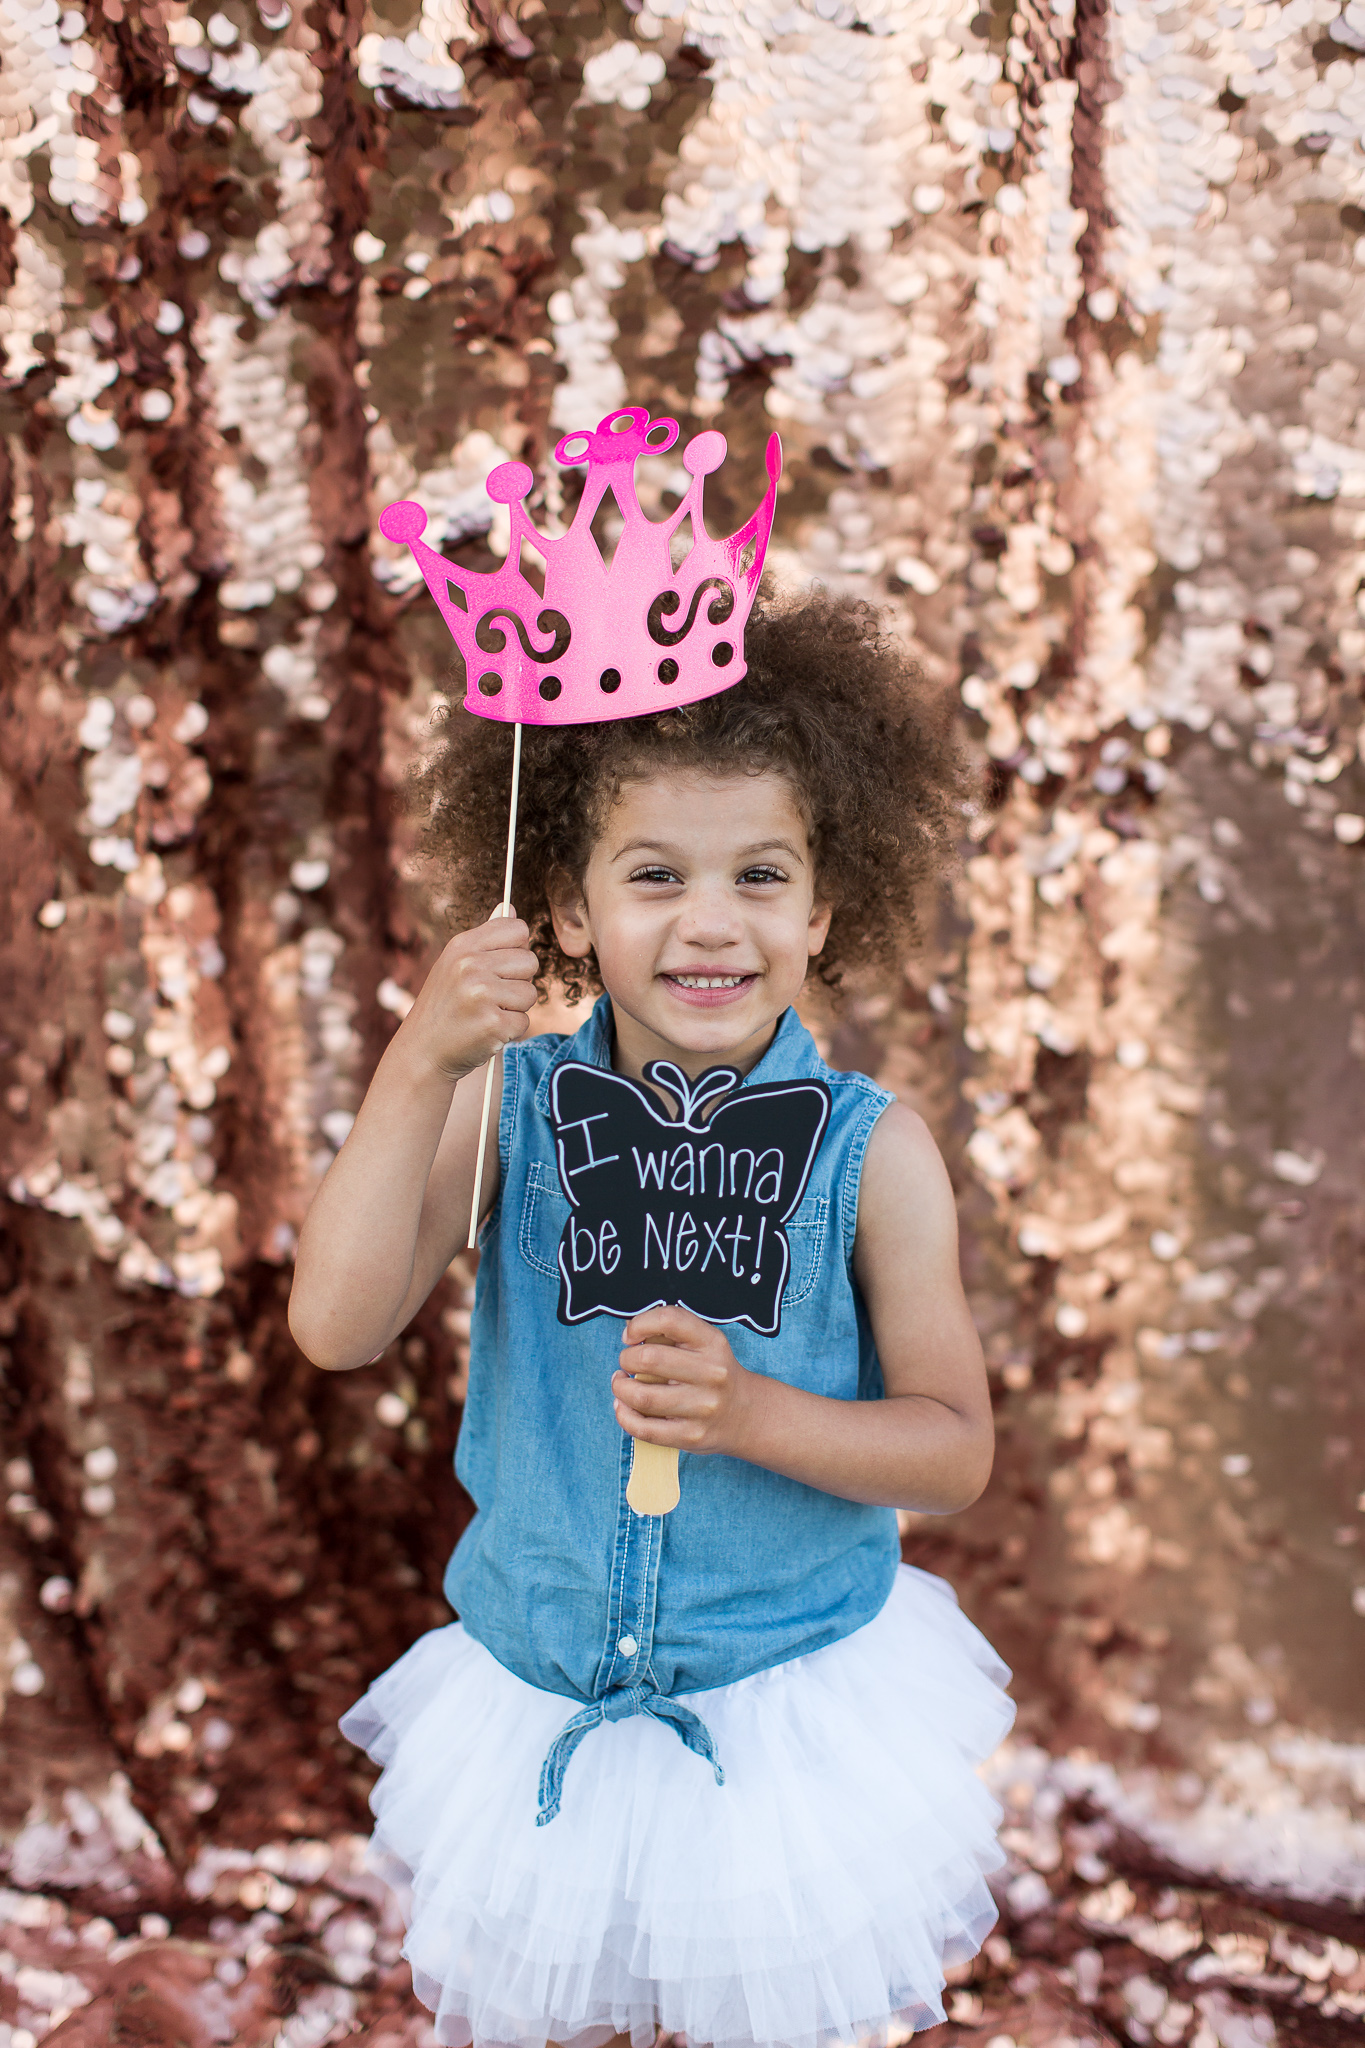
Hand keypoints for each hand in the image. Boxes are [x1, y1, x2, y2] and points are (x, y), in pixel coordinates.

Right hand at [402, 910, 538, 1079]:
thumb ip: (486, 938)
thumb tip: (509, 907)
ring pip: (530, 993)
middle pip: (530, 961)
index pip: (517, 929)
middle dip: (518, 981)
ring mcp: (482, 995)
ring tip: (486, 1013)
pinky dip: (510, 1031)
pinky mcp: (493, 1024)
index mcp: (462, 946)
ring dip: (515, 1008)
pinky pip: (524, 1021)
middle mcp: (470, 966)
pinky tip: (486, 1031)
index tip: (500, 966)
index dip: (516, 949)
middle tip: (490, 996)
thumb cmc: (444, 1006)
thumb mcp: (455, 964)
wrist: (422, 1052)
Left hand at [613, 1305, 758, 1456]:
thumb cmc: (714, 1373)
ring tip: (622, 1384)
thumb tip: (629, 1333)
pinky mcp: (692, 1436)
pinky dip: (624, 1416)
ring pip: (642, 1396)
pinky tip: (623, 1406)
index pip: (669, 1320)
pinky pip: (645, 1429)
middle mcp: (712, 1374)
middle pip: (648, 1359)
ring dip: (620, 1388)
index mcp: (713, 1343)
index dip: (640, 1324)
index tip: (630, 1336)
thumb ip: (672, 1332)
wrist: (746, 1414)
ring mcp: (703, 1407)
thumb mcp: (705, 1343)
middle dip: (626, 1359)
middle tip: (627, 1363)